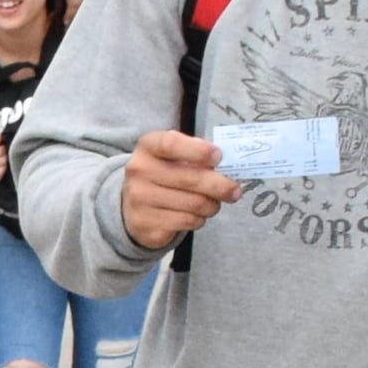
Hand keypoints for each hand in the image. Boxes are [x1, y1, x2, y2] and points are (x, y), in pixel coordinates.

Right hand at [118, 129, 228, 250]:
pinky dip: (199, 219)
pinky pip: (187, 221)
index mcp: (147, 146)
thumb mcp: (173, 156)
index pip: (171, 144)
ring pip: (194, 204)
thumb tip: (227, 166)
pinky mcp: (145, 223)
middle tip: (235, 191)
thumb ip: (196, 155)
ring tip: (213, 204)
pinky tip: (196, 215)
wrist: (133, 206)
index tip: (219, 156)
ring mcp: (139, 198)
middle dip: (220, 186)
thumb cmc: (163, 174)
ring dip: (212, 205)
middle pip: (190, 178)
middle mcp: (139, 171)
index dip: (198, 151)